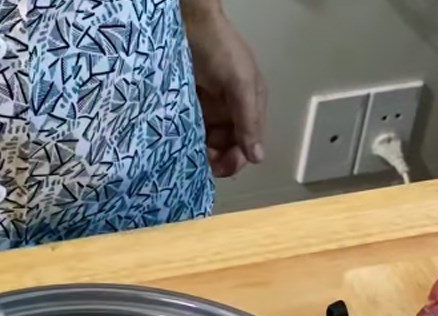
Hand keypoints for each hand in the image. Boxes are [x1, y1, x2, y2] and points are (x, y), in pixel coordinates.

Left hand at [183, 0, 266, 177]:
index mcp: (250, 106)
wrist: (188, 24)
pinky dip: (188, 142)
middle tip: (200, 164)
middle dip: (217, 159)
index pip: (248, 144)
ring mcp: (210, 111)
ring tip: (188, 156)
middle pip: (227, 148)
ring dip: (200, 153)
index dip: (236, 160)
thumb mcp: (239, 83)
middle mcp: (232, 112)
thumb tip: (258, 158)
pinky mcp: (190, 108)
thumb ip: (248, 119)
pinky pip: (191, 132)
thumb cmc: (218, 50)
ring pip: (208, 143)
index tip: (219, 169)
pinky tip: (180, 146)